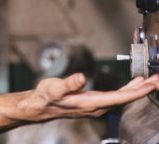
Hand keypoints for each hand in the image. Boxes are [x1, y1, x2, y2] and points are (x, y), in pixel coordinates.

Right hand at [0, 73, 158, 136]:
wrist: (38, 106)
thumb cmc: (46, 97)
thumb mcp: (55, 88)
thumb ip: (69, 83)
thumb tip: (82, 78)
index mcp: (91, 103)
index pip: (120, 97)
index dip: (138, 91)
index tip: (152, 84)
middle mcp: (97, 106)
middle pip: (126, 98)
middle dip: (144, 89)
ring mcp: (97, 105)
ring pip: (123, 98)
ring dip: (138, 89)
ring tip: (151, 81)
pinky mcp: (95, 102)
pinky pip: (117, 97)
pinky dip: (128, 89)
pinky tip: (133, 84)